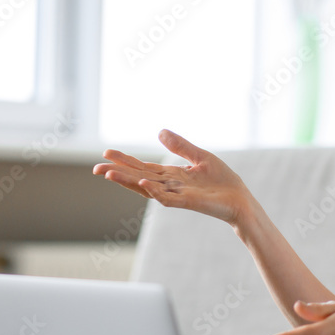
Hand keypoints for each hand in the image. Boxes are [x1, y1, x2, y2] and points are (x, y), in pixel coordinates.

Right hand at [93, 129, 252, 225]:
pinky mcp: (188, 202)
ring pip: (147, 187)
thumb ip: (180, 146)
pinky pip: (167, 197)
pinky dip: (154, 190)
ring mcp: (177, 195)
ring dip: (128, 182)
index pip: (143, 167)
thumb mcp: (200, 156)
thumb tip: (159, 131)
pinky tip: (143, 182)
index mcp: (172, 176)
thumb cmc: (222, 182)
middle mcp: (170, 186)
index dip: (125, 161)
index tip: (107, 153)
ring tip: (109, 175)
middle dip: (118, 172)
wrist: (240, 200)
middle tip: (95, 168)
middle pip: (138, 177)